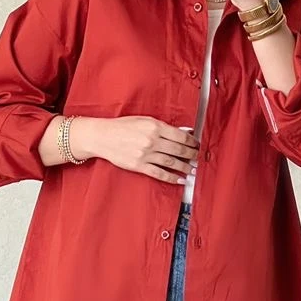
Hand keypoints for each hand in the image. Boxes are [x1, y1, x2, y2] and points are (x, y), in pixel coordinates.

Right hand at [73, 116, 198, 183]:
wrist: (102, 136)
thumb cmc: (122, 127)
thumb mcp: (144, 120)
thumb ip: (162, 126)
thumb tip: (180, 133)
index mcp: (154, 127)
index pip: (180, 136)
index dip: (192, 142)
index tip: (196, 145)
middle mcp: (152, 140)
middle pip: (179, 150)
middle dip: (191, 155)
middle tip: (197, 158)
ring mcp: (146, 154)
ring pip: (172, 163)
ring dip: (185, 168)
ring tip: (192, 170)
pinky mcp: (139, 166)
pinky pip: (159, 173)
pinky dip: (171, 178)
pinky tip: (179, 180)